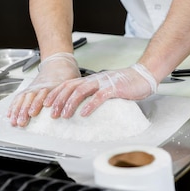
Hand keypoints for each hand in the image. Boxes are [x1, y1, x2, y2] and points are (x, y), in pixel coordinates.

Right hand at [7, 52, 79, 126]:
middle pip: (29, 98)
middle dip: (24, 111)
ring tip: (14, 121)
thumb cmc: (67, 74)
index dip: (36, 104)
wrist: (59, 62)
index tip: (32, 113)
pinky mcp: (29, 89)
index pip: (42, 94)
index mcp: (51, 85)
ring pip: (23, 98)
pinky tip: (10, 115)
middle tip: (22, 122)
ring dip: (17, 110)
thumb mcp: (72, 83)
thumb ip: (72, 95)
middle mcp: (40, 87)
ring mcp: (33, 88)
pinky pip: (19, 97)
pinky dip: (14, 106)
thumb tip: (76, 110)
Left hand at [43, 63, 157, 117]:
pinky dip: (90, 105)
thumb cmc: (126, 83)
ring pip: (81, 91)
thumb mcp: (105, 87)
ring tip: (64, 115)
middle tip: (51, 113)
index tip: (46, 104)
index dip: (55, 94)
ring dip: (70, 103)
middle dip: (58, 100)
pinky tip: (84, 113)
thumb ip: (94, 93)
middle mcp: (94, 80)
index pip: (68, 84)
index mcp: (91, 80)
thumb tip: (83, 106)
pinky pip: (99, 97)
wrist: (143, 75)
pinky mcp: (114, 88)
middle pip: (70, 87)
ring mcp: (103, 83)